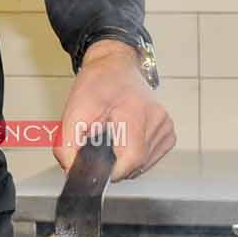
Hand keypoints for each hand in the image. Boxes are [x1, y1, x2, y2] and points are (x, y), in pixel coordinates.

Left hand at [53, 41, 174, 180]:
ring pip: (143, 164)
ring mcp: (166, 126)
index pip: (131, 158)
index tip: (98, 162)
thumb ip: (68, 144)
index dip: (111, 169)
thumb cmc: (97, 83)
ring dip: (124, 159)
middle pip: (136, 165)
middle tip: (102, 141)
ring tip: (115, 135)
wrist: (116, 65)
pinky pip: (150, 158)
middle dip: (114, 162)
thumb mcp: (74, 110)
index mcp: (135, 111)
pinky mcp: (169, 132)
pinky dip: (136, 154)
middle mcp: (157, 119)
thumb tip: (71, 170)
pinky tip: (127, 137)